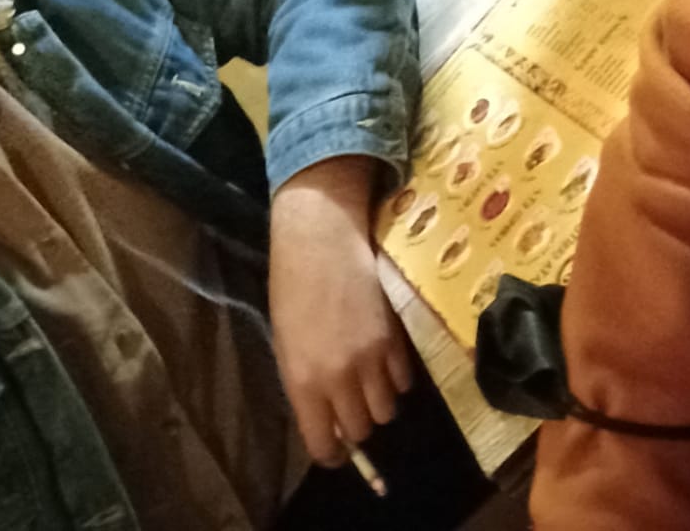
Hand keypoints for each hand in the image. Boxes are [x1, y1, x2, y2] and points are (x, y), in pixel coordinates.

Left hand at [269, 155, 414, 466]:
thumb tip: (326, 418)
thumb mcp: (285, 341)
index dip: (331, 452)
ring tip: (368, 377)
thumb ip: (305, 383)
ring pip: (386, 411)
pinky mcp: (396, 341)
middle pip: (361, 430)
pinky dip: (395, 377)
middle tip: (349, 403)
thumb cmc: (292, 285)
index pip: (323, 445)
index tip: (335, 447)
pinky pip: (404, 382)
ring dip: (377, 401)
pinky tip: (383, 357)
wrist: (321, 237)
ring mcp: (372, 361)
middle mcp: (339, 379)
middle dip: (355, 423)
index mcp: (302, 381)